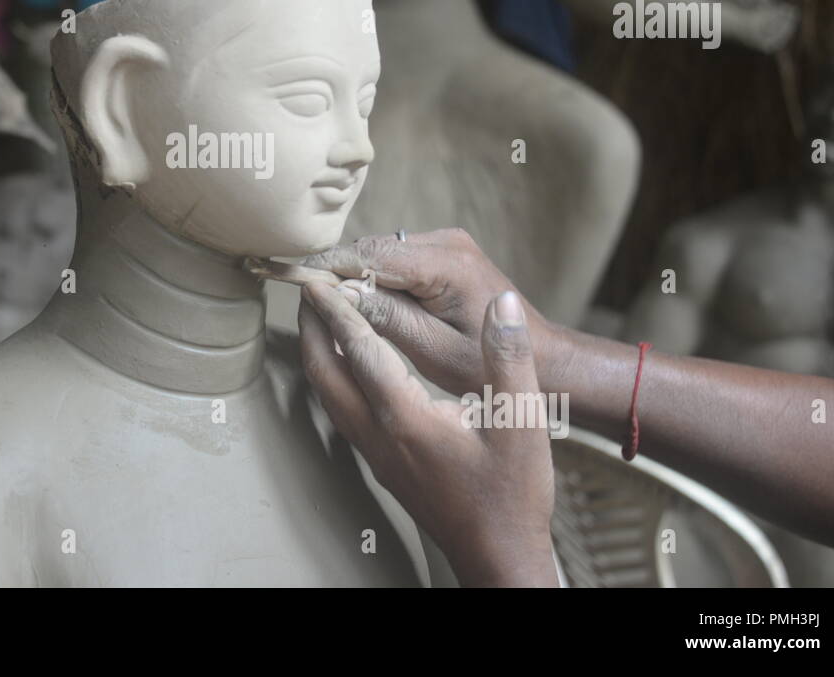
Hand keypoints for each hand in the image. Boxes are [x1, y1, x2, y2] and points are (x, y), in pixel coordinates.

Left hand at [299, 284, 557, 586]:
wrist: (499, 554)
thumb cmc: (513, 493)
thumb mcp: (522, 421)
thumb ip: (510, 358)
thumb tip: (502, 304)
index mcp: (407, 419)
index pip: (361, 352)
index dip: (339, 311)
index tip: (320, 279)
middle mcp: (379, 435)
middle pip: (324, 372)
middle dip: (312, 328)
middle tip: (310, 289)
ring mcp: (374, 452)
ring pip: (327, 393)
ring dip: (319, 352)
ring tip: (321, 317)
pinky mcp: (380, 462)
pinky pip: (341, 409)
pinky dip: (334, 375)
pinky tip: (348, 363)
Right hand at [302, 229, 562, 397]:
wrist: (543, 358)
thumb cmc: (494, 366)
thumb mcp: (435, 351)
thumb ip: (387, 318)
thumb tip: (339, 295)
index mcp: (446, 265)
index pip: (371, 254)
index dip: (329, 268)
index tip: (294, 282)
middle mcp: (447, 242)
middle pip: (373, 249)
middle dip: (339, 274)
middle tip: (306, 304)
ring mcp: (448, 243)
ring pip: (381, 253)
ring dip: (358, 277)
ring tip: (330, 309)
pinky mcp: (446, 252)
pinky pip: (397, 260)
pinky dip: (377, 279)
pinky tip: (365, 307)